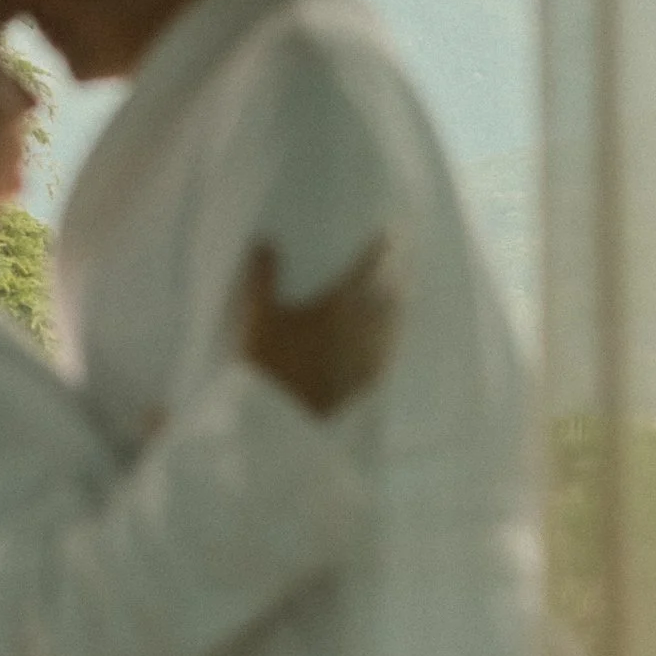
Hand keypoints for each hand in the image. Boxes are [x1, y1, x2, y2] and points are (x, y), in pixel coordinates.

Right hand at [239, 233, 397, 415]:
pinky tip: (387, 343)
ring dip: (394, 307)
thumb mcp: (258, 318)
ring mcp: (367, 358)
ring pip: (389, 325)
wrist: (284, 421)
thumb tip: (264, 243)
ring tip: (396, 296)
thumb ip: (262, 279)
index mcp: (339, 305)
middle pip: (386, 294)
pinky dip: (388, 342)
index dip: (378, 249)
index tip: (387, 234)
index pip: (366, 269)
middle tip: (395, 262)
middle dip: (391, 276)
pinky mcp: (365, 384)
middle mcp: (362, 328)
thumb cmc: (270, 365)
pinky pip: (384, 356)